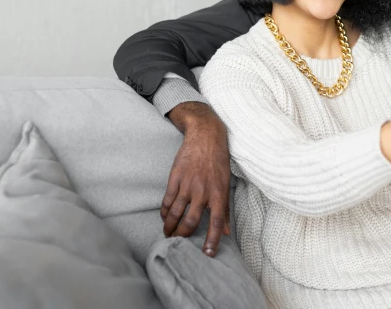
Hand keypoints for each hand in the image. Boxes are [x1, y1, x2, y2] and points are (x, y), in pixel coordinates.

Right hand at [162, 102, 230, 256]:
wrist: (205, 136)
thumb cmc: (218, 161)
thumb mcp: (226, 184)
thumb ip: (225, 209)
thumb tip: (227, 232)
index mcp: (219, 194)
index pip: (216, 223)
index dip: (212, 240)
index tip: (208, 254)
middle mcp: (203, 191)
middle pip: (191, 221)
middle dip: (183, 236)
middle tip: (179, 242)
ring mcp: (188, 184)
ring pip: (176, 213)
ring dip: (170, 226)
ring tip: (168, 233)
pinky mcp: (175, 178)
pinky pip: (168, 200)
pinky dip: (165, 211)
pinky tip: (164, 216)